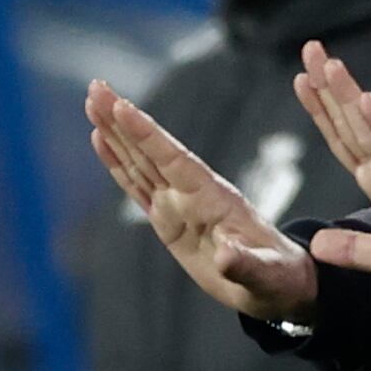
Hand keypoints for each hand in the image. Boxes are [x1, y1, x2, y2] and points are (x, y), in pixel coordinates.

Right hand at [86, 80, 319, 322]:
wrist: (277, 283)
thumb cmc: (276, 276)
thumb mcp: (265, 274)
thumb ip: (243, 263)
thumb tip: (223, 255)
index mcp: (213, 198)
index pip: (174, 160)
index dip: (148, 135)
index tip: (123, 106)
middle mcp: (191, 193)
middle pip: (149, 150)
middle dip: (122, 120)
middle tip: (95, 87)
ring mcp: (177, 203)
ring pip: (138, 162)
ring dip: (114, 133)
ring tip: (92, 102)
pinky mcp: (167, 219)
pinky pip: (137, 186)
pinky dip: (117, 163)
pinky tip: (101, 140)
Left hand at [291, 40, 370, 294]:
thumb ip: (355, 250)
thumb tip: (314, 245)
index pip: (344, 142)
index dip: (322, 113)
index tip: (300, 80)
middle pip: (351, 125)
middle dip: (328, 90)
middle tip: (309, 49)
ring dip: (349, 97)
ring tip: (327, 64)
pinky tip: (369, 100)